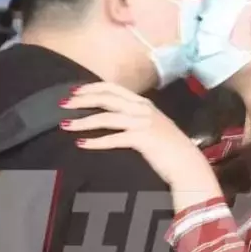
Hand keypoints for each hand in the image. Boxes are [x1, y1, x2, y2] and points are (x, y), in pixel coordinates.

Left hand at [60, 82, 222, 208]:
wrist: (187, 164)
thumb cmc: (167, 147)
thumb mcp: (152, 124)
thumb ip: (134, 116)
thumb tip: (111, 115)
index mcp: (143, 102)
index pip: (112, 87)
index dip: (91, 88)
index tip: (73, 92)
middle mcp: (142, 108)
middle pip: (105, 98)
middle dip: (81, 100)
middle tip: (63, 105)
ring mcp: (142, 123)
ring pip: (105, 118)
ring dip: (82, 121)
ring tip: (66, 125)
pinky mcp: (142, 139)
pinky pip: (113, 139)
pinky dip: (95, 141)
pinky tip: (81, 144)